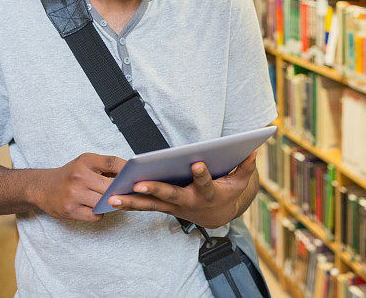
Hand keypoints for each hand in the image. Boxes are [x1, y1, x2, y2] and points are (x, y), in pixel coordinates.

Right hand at [32, 153, 125, 221]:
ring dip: (110, 204)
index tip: (136, 176)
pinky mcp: (69, 210)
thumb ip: (106, 167)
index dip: (127, 170)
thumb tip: (133, 175)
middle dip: (120, 191)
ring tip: (109, 200)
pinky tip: (95, 208)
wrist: (42, 187)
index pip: (112, 163)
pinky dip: (99, 213)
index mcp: (85, 161)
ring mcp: (73, 194)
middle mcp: (79, 176)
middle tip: (127, 193)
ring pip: (104, 203)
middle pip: (110, 187)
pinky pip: (96, 215)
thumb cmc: (71, 175)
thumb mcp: (86, 163)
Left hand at [107, 152, 257, 227]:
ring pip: (151, 204)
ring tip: (112, 197)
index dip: (202, 174)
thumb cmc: (227, 192)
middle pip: (169, 195)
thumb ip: (246, 166)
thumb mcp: (241, 181)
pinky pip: (144, 206)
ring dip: (131, 202)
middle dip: (154, 189)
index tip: (197, 163)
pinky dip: (128, 203)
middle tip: (139, 184)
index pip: (205, 182)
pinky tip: (111, 198)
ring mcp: (173, 206)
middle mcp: (188, 202)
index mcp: (207, 193)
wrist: (218, 217)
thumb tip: (254, 149)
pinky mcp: (163, 207)